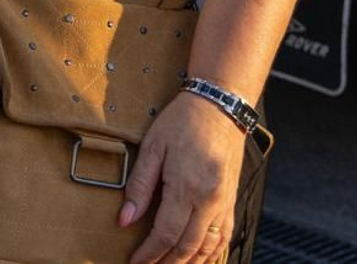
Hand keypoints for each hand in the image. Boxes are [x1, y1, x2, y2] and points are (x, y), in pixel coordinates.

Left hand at [121, 92, 245, 263]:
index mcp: (187, 187)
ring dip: (189, 263)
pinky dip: (211, 254)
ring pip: (209, 247)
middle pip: (188, 247)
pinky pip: (224, 237)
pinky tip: (198, 259)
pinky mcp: (232, 201)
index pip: (166, 234)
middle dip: (167, 263)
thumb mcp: (152, 147)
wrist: (219, 107)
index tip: (135, 262)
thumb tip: (125, 220)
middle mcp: (210, 200)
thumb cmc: (182, 122)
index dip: (149, 254)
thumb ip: (138, 185)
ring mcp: (225, 203)